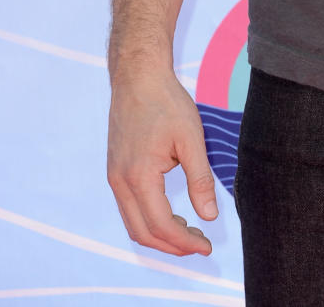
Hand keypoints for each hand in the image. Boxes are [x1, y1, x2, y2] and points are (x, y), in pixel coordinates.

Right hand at [108, 69, 217, 255]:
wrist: (138, 76)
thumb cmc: (166, 102)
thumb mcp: (191, 139)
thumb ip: (200, 180)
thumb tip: (209, 216)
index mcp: (139, 177)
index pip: (161, 226)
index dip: (184, 242)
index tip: (207, 246)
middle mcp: (120, 183)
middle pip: (143, 233)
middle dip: (172, 245)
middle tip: (200, 243)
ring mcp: (114, 177)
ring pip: (133, 224)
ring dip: (160, 234)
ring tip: (189, 230)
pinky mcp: (115, 171)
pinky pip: (129, 208)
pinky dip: (149, 219)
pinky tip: (171, 213)